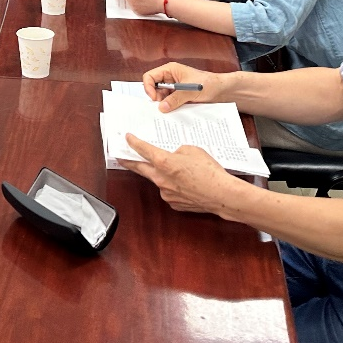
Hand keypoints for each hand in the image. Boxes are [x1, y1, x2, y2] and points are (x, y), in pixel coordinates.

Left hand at [118, 135, 236, 213]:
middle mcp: (160, 179)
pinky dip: (174, 186)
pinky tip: (187, 184)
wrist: (221, 195)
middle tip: (120, 157)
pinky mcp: (174, 203)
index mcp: (163, 162)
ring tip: (179, 171)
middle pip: (140, 168)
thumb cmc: (209, 172)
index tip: (128, 138)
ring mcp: (166, 193)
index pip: (143, 150)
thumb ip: (178, 151)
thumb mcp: (193, 150)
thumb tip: (174, 156)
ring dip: (161, 175)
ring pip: (158, 180)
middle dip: (129, 161)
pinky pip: (169, 191)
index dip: (133, 142)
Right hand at [142, 62, 223, 109]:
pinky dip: (170, 107)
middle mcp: (170, 78)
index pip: (150, 76)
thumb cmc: (209, 83)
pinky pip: (169, 102)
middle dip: (157, 98)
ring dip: (164, 104)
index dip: (149, 87)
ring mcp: (174, 88)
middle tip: (162, 107)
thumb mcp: (190, 90)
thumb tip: (162, 107)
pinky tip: (175, 111)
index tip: (154, 99)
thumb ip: (175, 99)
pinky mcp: (178, 96)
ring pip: (161, 97)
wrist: (222, 90)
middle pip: (154, 88)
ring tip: (171, 109)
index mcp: (170, 70)